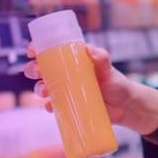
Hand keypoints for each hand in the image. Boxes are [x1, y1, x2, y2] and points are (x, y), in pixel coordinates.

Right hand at [22, 42, 157, 137]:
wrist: (126, 108)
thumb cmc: (118, 84)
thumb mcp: (110, 70)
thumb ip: (101, 58)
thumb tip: (89, 49)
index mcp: (74, 61)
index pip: (52, 52)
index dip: (38, 49)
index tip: (31, 51)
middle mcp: (67, 75)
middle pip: (42, 70)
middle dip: (33, 70)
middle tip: (36, 72)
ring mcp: (67, 90)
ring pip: (44, 87)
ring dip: (39, 88)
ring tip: (44, 92)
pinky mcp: (69, 106)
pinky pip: (53, 105)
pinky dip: (48, 106)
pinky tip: (50, 107)